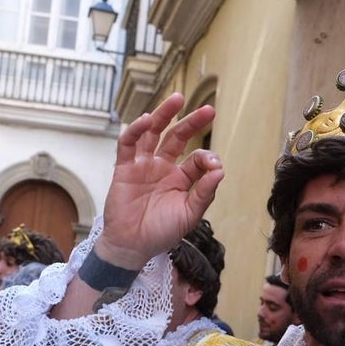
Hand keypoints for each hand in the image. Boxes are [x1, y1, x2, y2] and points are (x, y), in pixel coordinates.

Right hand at [94, 93, 222, 268]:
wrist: (132, 246)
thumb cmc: (161, 233)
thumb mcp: (189, 214)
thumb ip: (204, 192)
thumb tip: (220, 170)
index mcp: (180, 179)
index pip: (196, 159)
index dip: (207, 158)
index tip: (213, 165)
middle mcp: (162, 168)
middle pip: (177, 137)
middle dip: (191, 122)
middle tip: (208, 110)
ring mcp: (143, 166)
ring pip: (153, 133)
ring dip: (163, 115)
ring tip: (176, 99)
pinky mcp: (124, 168)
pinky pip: (129, 144)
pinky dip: (135, 130)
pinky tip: (146, 120)